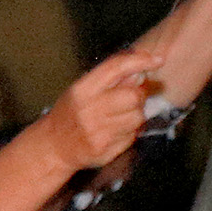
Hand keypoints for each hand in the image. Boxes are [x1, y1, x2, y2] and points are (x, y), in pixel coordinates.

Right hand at [35, 47, 164, 177]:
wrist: (53, 146)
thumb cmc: (71, 113)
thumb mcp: (82, 90)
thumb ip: (110, 80)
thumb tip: (139, 72)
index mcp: (82, 89)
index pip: (115, 68)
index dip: (139, 61)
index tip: (157, 59)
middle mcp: (89, 110)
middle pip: (133, 96)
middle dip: (139, 95)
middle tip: (131, 98)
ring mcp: (97, 132)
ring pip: (138, 118)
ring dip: (136, 115)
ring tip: (120, 116)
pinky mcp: (105, 151)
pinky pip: (132, 137)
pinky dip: (129, 132)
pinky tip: (115, 131)